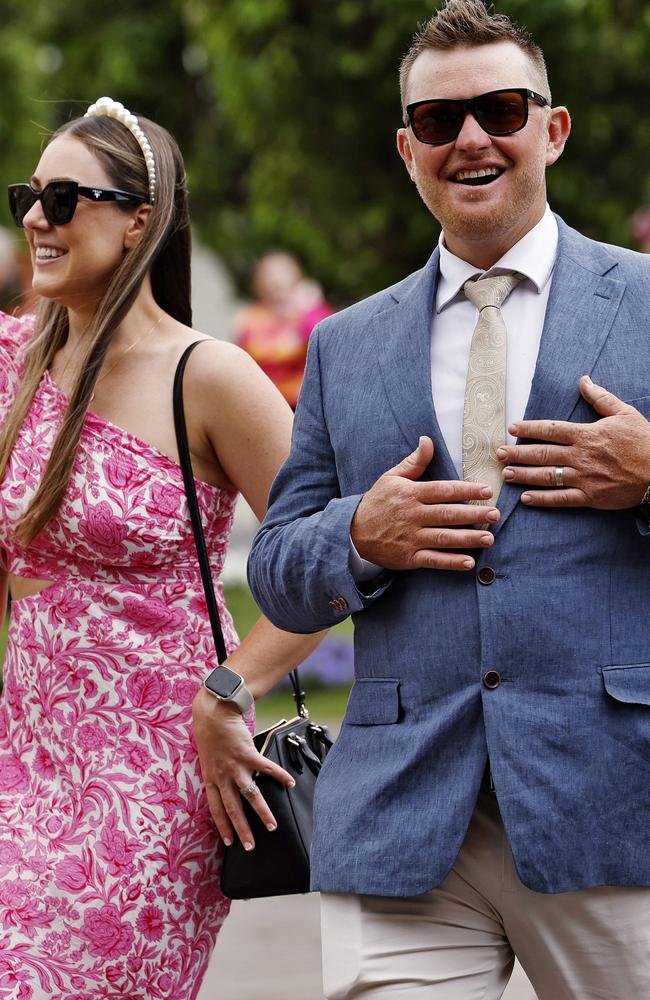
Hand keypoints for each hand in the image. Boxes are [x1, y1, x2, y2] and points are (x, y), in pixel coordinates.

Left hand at [192, 688, 294, 849]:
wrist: (214, 713)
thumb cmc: (211, 735)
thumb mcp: (208, 759)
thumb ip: (217, 774)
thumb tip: (226, 786)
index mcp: (211, 779)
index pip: (216, 809)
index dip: (223, 826)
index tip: (229, 842)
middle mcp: (223, 776)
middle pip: (233, 808)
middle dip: (243, 830)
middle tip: (251, 847)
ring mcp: (236, 766)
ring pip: (250, 795)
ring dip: (262, 812)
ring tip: (272, 826)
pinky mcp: (249, 754)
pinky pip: (267, 769)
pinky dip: (280, 776)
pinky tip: (290, 783)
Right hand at [351, 436, 499, 571]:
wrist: (353, 532)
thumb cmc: (377, 502)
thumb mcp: (391, 478)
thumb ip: (414, 462)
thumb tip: (427, 440)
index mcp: (410, 494)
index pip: (443, 490)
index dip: (466, 490)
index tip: (486, 490)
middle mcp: (411, 516)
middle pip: (447, 514)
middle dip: (473, 514)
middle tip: (495, 514)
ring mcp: (410, 538)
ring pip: (443, 538)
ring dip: (468, 539)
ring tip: (489, 538)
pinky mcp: (408, 558)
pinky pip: (432, 560)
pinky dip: (450, 562)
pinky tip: (468, 562)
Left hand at [497, 376, 649, 508]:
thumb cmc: (644, 441)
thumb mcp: (624, 413)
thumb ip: (600, 398)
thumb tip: (584, 380)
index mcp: (586, 434)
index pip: (550, 429)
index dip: (528, 429)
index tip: (512, 429)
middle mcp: (580, 456)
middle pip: (541, 453)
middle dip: (517, 453)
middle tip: (498, 454)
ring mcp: (583, 478)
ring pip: (546, 476)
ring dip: (524, 475)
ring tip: (506, 474)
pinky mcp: (590, 497)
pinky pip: (561, 499)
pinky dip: (542, 499)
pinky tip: (526, 498)